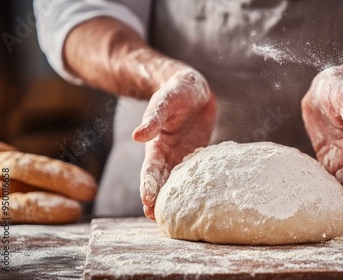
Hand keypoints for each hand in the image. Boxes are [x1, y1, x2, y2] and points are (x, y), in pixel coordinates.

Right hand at [132, 69, 216, 219]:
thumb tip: (137, 136)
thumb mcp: (164, 102)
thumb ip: (153, 119)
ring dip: (178, 199)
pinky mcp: (199, 155)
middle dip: (159, 201)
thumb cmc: (176, 92)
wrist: (194, 89)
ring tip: (179, 218)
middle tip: (159, 220)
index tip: (147, 203)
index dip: (148, 187)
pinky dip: (198, 186)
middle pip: (162, 182)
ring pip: (179, 182)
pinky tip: (205, 200)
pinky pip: (198, 173)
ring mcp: (184, 157)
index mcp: (156, 145)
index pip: (149, 171)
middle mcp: (168, 155)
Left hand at [301, 66, 342, 218]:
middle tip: (342, 221)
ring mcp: (336, 155)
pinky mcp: (323, 154)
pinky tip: (316, 201)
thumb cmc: (340, 89)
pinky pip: (323, 174)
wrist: (327, 86)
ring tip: (330, 218)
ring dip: (336, 198)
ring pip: (337, 181)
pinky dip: (322, 187)